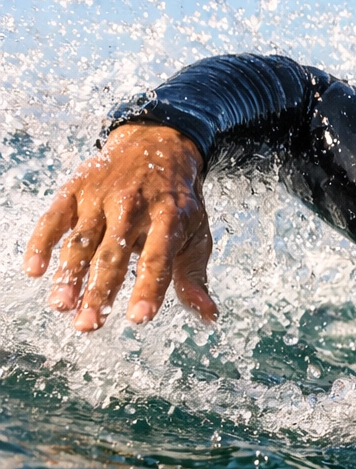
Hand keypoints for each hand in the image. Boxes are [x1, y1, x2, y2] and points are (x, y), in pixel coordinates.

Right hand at [24, 124, 216, 330]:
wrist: (158, 143)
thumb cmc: (177, 201)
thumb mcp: (196, 233)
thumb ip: (194, 277)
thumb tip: (208, 317)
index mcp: (170, 218)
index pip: (158, 259)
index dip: (148, 289)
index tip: (138, 319)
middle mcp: (134, 205)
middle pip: (114, 254)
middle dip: (100, 291)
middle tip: (88, 324)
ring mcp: (101, 196)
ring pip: (81, 240)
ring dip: (68, 275)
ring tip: (62, 305)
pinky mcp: (75, 189)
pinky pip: (54, 218)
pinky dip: (41, 243)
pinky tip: (34, 269)